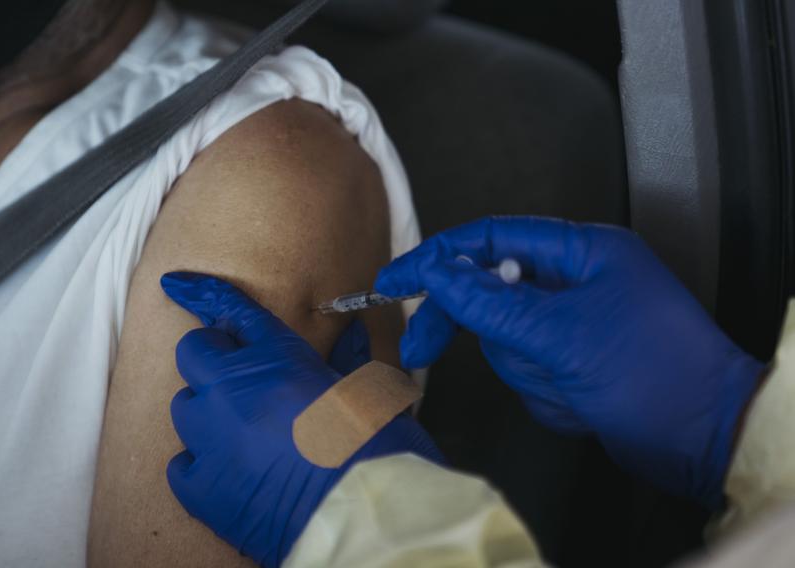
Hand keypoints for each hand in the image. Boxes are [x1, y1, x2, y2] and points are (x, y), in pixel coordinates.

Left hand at [160, 273, 441, 566]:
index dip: (202, 293)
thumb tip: (348, 337)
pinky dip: (199, 463)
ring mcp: (212, 439)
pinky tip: (227, 470)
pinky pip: (180, 463)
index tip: (176, 284)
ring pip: (185, 406)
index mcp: (278, 359)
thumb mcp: (370, 392)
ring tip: (242, 434)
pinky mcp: (203, 487)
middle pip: (194, 353)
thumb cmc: (376, 452)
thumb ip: (348, 360)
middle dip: (213, 359)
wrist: (361, 517)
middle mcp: (234, 390)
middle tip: (241, 381)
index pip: (231, 312)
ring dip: (208, 412)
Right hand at [375, 216, 764, 508]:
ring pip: (508, 341)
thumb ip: (489, 303)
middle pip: (492, 295)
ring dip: (529, 371)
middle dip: (479, 329)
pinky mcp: (575, 364)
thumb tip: (436, 272)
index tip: (394, 281)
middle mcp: (575, 281)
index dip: (437, 258)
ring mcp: (574, 325)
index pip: (491, 240)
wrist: (706, 441)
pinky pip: (530, 372)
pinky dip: (547, 393)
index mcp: (581, 252)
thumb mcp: (559, 334)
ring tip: (569, 385)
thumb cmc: (650, 373)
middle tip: (422, 351)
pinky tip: (582, 403)